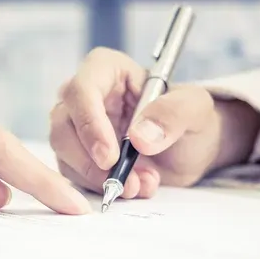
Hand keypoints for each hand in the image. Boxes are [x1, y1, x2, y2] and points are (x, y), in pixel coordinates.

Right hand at [49, 47, 259, 196]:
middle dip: (90, 161)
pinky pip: (76, 176)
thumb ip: (173, 114)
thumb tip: (139, 137)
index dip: (90, 124)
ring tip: (142, 185)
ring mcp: (79, 129)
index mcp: (106, 70)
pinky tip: (138, 186)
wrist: (193, 149)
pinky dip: (104, 188)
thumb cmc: (192, 118)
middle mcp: (85, 97)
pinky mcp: (81, 157)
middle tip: (123, 182)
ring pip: (65, 154)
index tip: (110, 156)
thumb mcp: (195, 109)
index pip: (82, 89)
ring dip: (99, 178)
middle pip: (63, 125)